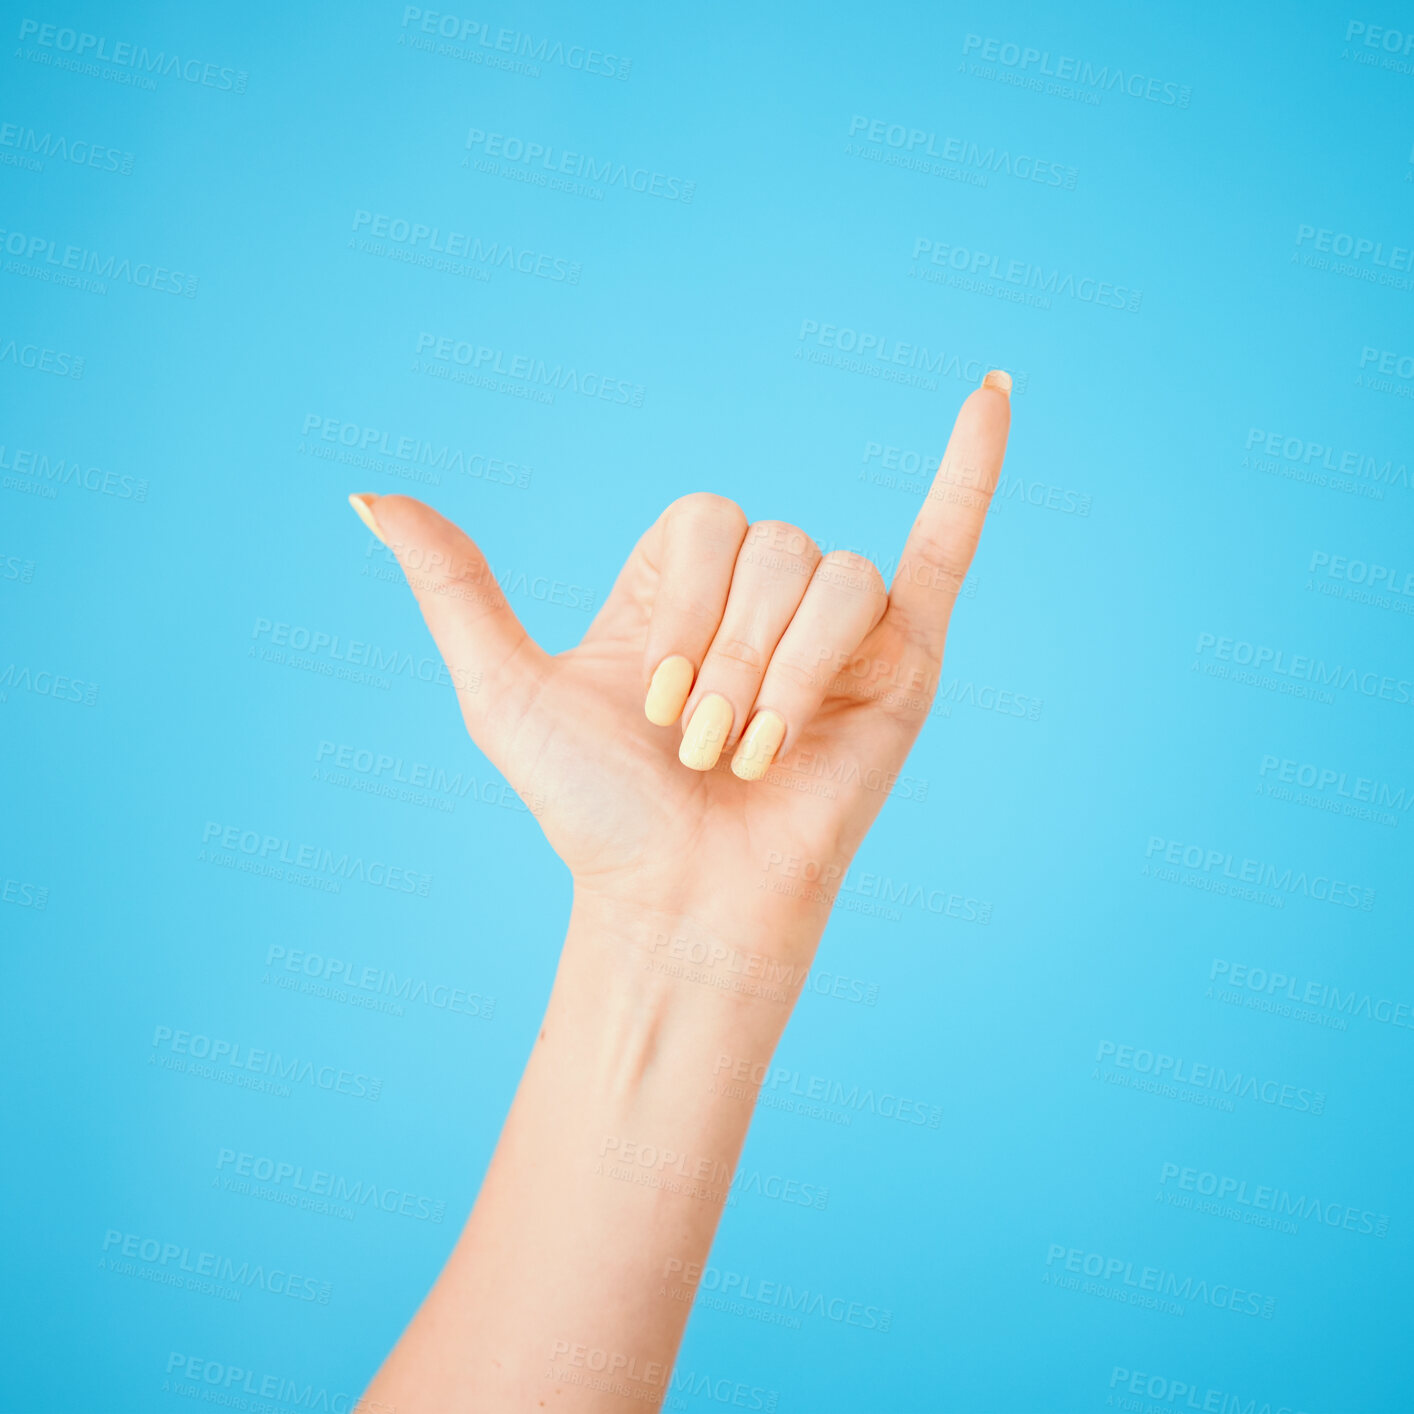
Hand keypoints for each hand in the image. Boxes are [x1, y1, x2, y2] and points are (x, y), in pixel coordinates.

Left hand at [349, 376, 1009, 956]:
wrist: (684, 901)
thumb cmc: (599, 811)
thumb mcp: (507, 690)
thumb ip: (454, 587)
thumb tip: (365, 496)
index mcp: (684, 583)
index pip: (709, 518)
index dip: (683, 605)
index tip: (654, 701)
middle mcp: (764, 596)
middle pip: (778, 550)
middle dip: (734, 658)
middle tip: (707, 747)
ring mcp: (839, 625)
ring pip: (837, 578)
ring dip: (789, 674)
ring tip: (759, 753)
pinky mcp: (907, 660)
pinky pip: (946, 546)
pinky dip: (973, 472)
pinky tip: (993, 393)